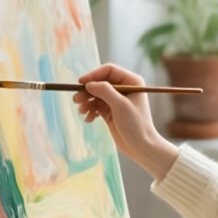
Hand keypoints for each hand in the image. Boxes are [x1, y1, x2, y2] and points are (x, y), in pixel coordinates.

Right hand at [73, 64, 178, 179]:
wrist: (141, 147)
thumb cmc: (135, 125)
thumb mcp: (120, 105)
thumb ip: (105, 91)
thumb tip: (89, 84)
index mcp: (132, 81)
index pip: (109, 70)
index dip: (94, 75)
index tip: (81, 83)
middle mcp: (124, 88)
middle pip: (100, 82)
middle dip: (87, 91)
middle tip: (76, 100)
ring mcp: (117, 99)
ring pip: (96, 94)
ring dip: (87, 102)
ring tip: (82, 112)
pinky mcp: (111, 111)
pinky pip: (96, 105)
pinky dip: (90, 110)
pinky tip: (89, 119)